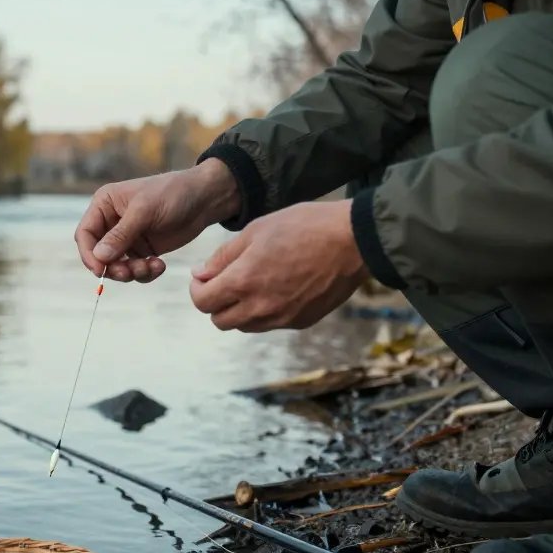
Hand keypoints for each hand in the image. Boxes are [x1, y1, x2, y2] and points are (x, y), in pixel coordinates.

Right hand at [74, 158, 240, 282]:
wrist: (204, 199)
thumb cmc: (173, 194)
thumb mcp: (144, 211)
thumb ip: (120, 235)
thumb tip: (98, 257)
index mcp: (104, 205)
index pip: (85, 234)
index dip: (89, 254)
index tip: (101, 270)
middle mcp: (111, 222)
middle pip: (98, 255)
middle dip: (113, 267)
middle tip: (130, 273)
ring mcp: (127, 238)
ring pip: (116, 266)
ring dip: (131, 273)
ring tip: (151, 267)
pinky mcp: (142, 250)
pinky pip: (135, 270)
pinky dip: (145, 273)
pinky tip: (160, 265)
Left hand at [188, 200, 369, 331]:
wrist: (354, 241)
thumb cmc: (304, 227)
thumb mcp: (256, 231)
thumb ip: (224, 257)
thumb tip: (201, 274)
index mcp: (243, 282)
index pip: (203, 302)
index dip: (198, 289)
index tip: (204, 277)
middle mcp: (260, 307)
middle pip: (220, 320)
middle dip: (216, 302)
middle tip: (225, 282)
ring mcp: (282, 318)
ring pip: (244, 326)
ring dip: (238, 310)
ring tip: (251, 284)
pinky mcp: (301, 322)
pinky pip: (271, 324)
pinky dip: (264, 312)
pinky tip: (276, 289)